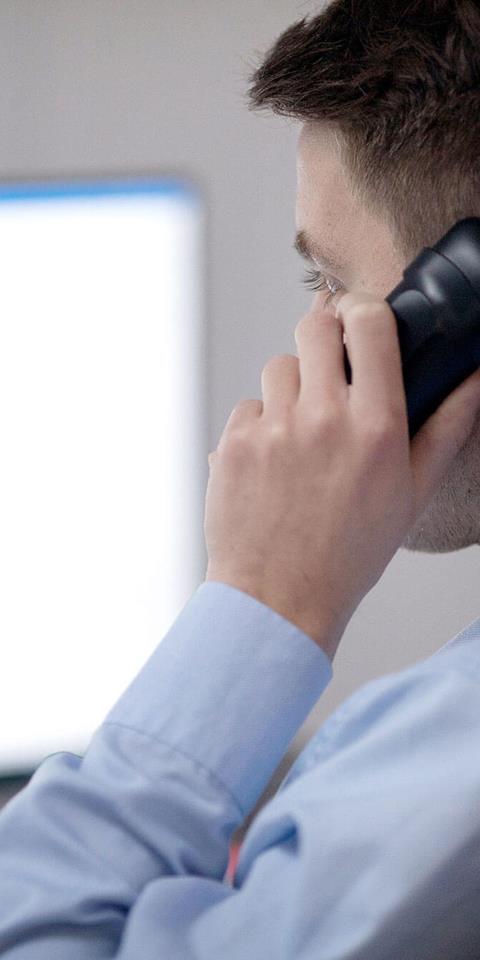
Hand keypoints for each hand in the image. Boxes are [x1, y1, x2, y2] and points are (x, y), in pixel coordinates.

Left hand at [204, 292, 479, 660]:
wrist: (280, 597)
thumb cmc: (349, 552)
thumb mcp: (412, 492)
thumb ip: (446, 427)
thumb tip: (473, 379)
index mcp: (375, 425)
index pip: (369, 323)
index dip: (364, 314)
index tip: (361, 327)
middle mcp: (322, 418)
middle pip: (314, 325)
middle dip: (322, 337)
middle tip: (327, 370)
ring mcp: (273, 429)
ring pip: (278, 366)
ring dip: (290, 387)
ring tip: (300, 433)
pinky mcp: (233, 443)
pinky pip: (248, 407)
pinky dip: (259, 425)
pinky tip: (272, 463)